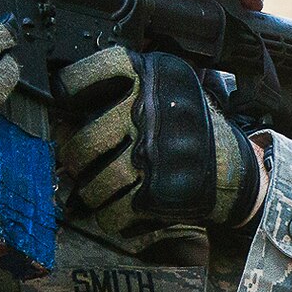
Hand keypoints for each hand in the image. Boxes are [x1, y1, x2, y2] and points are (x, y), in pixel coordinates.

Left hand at [54, 45, 262, 245]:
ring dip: (90, 190)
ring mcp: (155, 152)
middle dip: (75, 157)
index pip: (87, 75)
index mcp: (154, 75)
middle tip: (79, 161)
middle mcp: (152, 109)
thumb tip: (58, 123)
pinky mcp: (159, 191)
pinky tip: (114, 209)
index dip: (68, 90)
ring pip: (93, 181)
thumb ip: (116, 95)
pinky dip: (108, 215)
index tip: (65, 102)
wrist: (233, 169)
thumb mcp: (163, 91)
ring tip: (97, 188)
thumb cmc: (184, 129)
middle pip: (85, 138)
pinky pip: (112, 211)